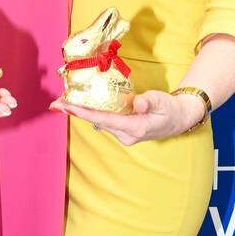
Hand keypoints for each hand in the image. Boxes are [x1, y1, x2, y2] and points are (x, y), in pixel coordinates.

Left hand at [49, 89, 205, 145]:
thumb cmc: (170, 108)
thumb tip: (138, 102)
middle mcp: (126, 135)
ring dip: (82, 112)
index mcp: (136, 128)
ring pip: (99, 121)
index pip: (106, 119)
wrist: (178, 119)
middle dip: (77, 111)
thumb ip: (150, 101)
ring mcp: (124, 135)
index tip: (68, 107)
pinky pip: (104, 120)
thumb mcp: (162, 101)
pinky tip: (81, 105)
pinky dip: (92, 112)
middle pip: (97, 121)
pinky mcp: (122, 131)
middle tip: (56, 102)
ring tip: (64, 101)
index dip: (85, 113)